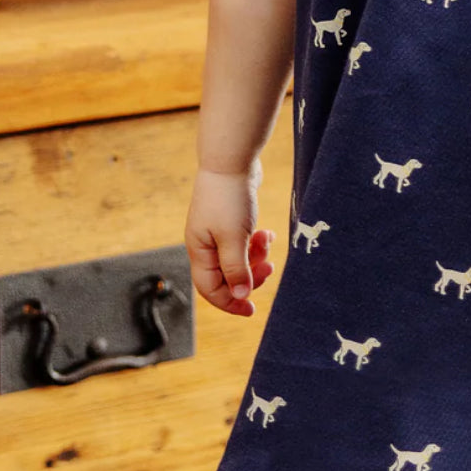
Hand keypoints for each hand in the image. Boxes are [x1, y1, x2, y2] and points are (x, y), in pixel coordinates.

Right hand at [185, 164, 276, 316]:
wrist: (232, 160)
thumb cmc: (229, 198)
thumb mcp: (234, 238)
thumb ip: (236, 269)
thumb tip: (239, 295)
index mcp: (200, 251)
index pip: (210, 289)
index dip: (230, 302)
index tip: (252, 310)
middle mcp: (205, 243)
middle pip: (226, 275)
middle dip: (249, 276)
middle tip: (270, 268)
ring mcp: (217, 230)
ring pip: (238, 258)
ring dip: (256, 256)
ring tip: (267, 241)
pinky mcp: (231, 219)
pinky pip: (244, 241)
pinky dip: (256, 241)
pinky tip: (267, 233)